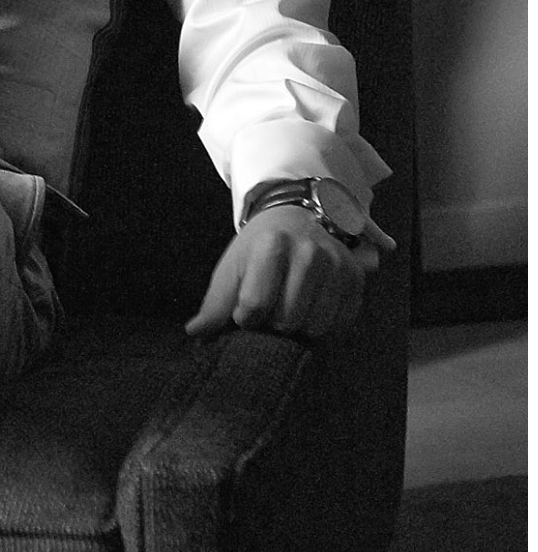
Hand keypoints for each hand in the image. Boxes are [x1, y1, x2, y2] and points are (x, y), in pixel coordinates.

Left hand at [184, 204, 395, 339]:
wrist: (298, 218)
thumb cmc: (258, 247)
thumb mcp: (231, 267)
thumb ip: (214, 304)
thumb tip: (195, 333)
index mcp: (272, 245)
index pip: (254, 305)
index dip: (244, 318)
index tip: (243, 310)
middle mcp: (310, 253)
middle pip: (286, 321)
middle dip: (272, 324)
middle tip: (269, 308)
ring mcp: (338, 266)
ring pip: (314, 328)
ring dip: (298, 328)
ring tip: (289, 308)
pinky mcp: (356, 280)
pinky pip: (338, 326)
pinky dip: (321, 325)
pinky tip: (310, 307)